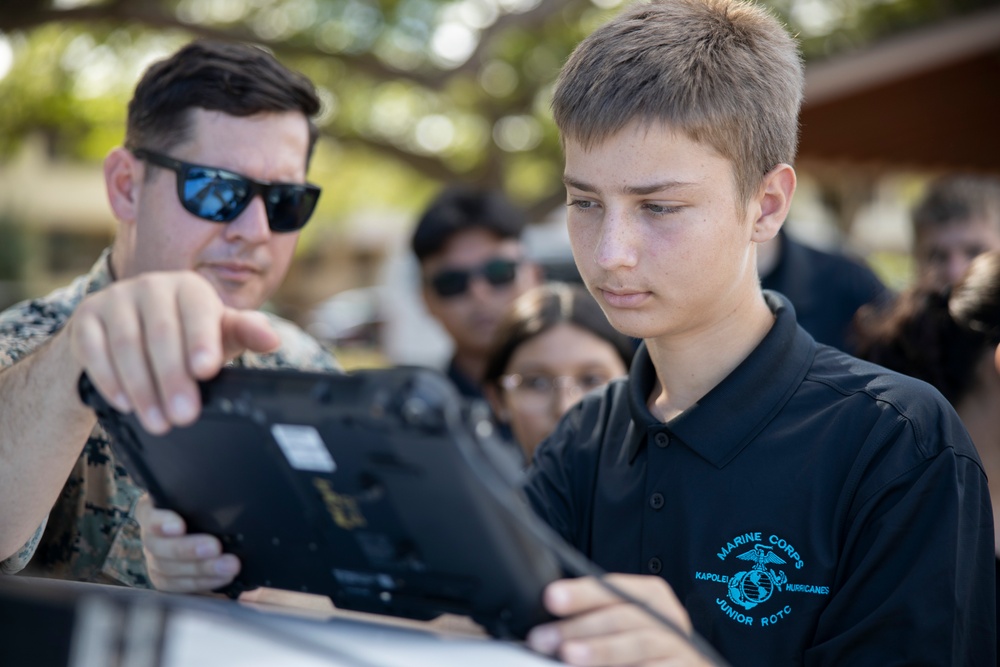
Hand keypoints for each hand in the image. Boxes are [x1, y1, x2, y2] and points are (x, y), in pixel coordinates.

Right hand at [67, 271, 279, 433]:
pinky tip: (124, 404)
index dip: (202, 341)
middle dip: (173, 379)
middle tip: (184, 415)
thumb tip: (272, 338)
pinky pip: (93, 350)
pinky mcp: (86, 318)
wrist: (125, 336)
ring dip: (143, 388)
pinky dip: (109, 379)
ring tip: (158, 422)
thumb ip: (245, 333)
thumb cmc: (185, 338)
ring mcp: (115, 299)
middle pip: (161, 333)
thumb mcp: (218, 335)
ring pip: (127, 345)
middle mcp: (151, 286)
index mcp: (189, 288)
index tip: (207, 371)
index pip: (197, 312)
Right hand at [136, 494, 240, 592]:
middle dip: (187, 549)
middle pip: (158, 546)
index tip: (179, 526)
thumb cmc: (207, 510)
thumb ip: (201, 501)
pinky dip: (201, 583)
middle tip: (215, 547)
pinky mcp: (165, 580)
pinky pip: (177, 586)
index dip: (161, 521)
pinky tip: (222, 579)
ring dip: (201, 569)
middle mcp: (151, 536)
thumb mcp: (202, 502)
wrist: (213, 534)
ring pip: (168, 569)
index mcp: (154, 510)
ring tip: (228, 567)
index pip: (148, 513)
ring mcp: (155, 559)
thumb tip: (222, 494)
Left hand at [526, 574, 711, 666]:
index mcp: (651, 594)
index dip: (582, 593)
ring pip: (638, 645)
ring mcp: (678, 647)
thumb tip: (548, 621)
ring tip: (569, 655)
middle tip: (544, 638)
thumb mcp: (627, 620)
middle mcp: (668, 617)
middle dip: (579, 627)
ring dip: (601, 650)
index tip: (551, 598)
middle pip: (621, 617)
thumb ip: (595, 614)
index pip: (612, 588)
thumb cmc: (647, 644)